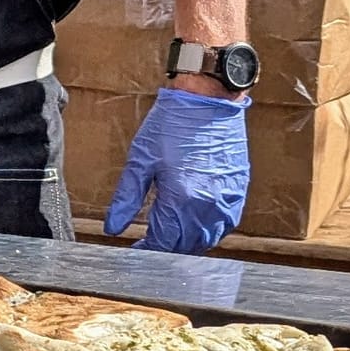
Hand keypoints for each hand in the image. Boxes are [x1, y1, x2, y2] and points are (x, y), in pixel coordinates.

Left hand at [104, 86, 250, 253]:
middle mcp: (206, 205)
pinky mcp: (238, 192)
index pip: (162, 243)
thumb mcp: (141, 159)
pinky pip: (225, 225)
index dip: (147, 250)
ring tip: (170, 235)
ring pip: (207, 240)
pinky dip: (209, 232)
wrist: (208, 100)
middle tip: (150, 242)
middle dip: (166, 248)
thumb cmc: (172, 124)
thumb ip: (126, 197)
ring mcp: (226, 200)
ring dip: (187, 243)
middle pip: (184, 246)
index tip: (136, 250)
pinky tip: (196, 224)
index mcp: (179, 198)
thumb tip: (112, 227)